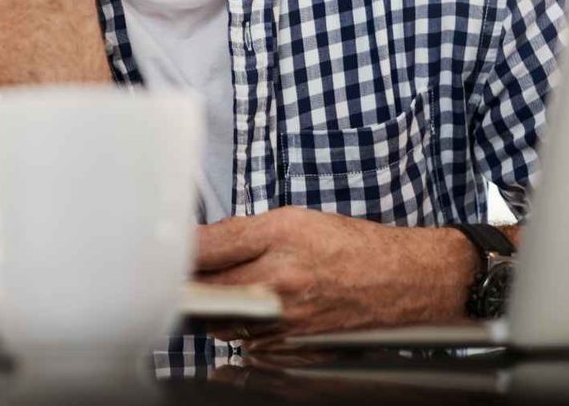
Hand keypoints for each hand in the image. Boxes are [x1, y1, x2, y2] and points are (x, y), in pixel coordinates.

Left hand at [195, 207, 475, 344]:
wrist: (404, 283)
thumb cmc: (352, 247)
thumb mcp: (293, 220)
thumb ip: (238, 232)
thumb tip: (196, 241)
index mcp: (278, 244)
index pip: (205, 250)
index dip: (179, 251)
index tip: (163, 248)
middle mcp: (279, 288)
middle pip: (205, 292)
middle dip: (193, 282)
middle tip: (188, 271)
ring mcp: (285, 325)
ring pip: (222, 322)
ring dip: (215, 306)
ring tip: (227, 288)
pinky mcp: (292, 349)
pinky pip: (246, 342)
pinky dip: (241, 327)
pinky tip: (253, 309)